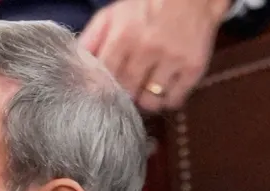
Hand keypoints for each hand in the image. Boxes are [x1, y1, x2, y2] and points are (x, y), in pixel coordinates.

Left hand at [79, 0, 229, 112]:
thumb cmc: (146, 6)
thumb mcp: (113, 14)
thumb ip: (92, 38)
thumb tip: (76, 64)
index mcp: (123, 35)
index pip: (105, 76)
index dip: (102, 88)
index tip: (103, 92)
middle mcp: (147, 49)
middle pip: (127, 92)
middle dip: (123, 96)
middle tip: (124, 93)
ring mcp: (172, 60)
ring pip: (150, 101)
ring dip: (144, 101)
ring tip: (144, 90)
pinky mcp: (193, 68)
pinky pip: (174, 100)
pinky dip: (166, 100)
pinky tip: (163, 89)